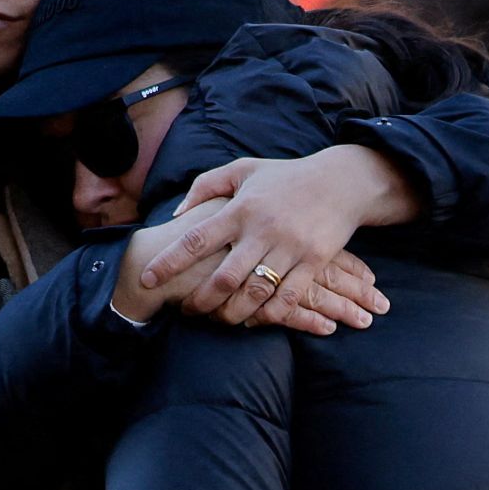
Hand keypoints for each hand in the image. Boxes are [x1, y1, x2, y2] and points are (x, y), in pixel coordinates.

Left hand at [115, 197, 384, 335]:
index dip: (169, 262)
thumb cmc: (286, 176)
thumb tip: (176, 215)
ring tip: (219, 320)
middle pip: (223, 277)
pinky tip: (256, 320)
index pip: (196, 239)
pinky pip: (288, 298)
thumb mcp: (243, 170)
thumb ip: (205, 186)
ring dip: (232, 314)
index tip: (147, 279)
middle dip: (200, 301)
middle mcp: (262, 230)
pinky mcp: (314, 261)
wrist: (341, 181)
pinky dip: (269, 315)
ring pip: (254, 294)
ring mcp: (290, 248)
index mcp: (240, 208)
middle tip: (185, 311)